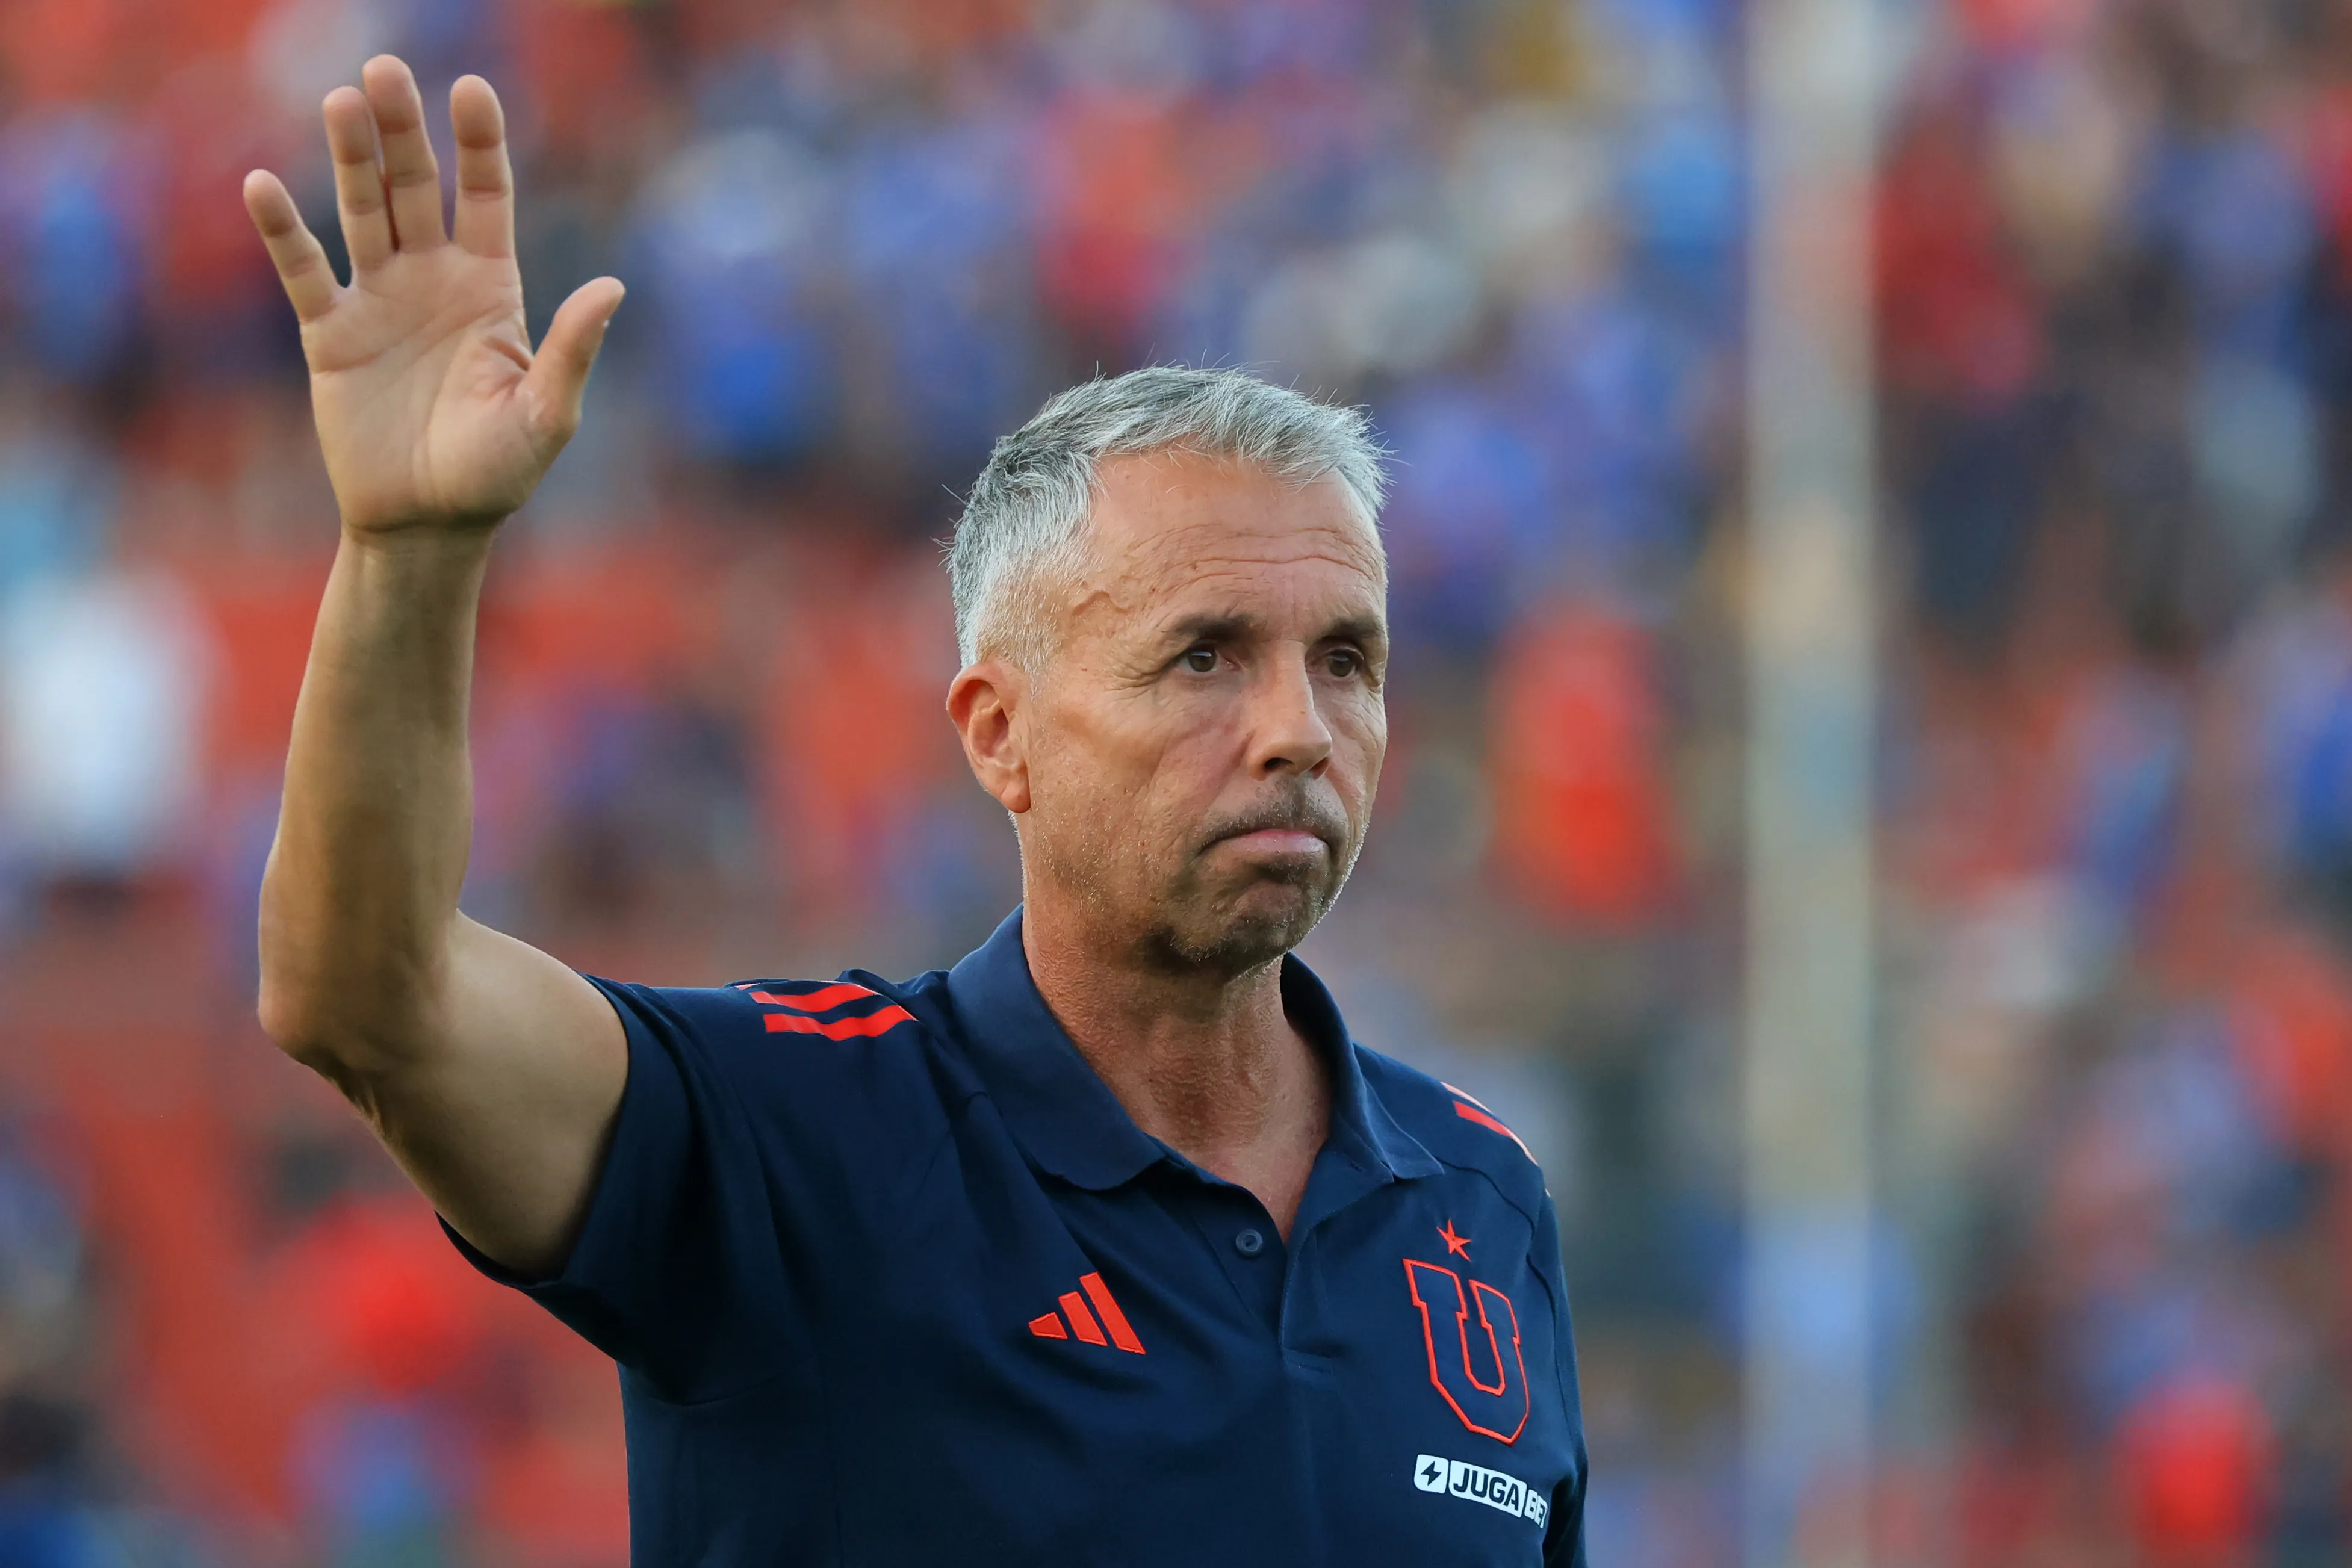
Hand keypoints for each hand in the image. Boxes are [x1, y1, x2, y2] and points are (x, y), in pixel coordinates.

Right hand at [243, 56, 623, 535]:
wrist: (427, 524)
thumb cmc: (496, 474)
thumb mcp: (547, 415)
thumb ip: (572, 350)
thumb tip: (612, 288)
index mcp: (491, 288)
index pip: (486, 196)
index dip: (479, 144)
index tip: (472, 89)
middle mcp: (433, 279)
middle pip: (417, 187)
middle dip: (403, 131)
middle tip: (385, 71)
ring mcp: (379, 300)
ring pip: (362, 211)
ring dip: (350, 157)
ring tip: (341, 101)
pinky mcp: (330, 333)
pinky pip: (303, 271)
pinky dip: (282, 231)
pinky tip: (262, 185)